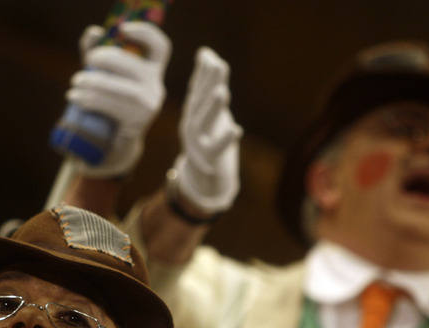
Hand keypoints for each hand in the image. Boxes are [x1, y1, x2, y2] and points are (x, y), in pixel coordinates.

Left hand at [66, 22, 170, 176]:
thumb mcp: (100, 75)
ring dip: (94, 83)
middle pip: (133, 65)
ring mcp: (149, 108)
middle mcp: (156, 88)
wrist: (111, 144)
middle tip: (86, 63)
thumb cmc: (106, 104)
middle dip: (106, 59)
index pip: (161, 48)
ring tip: (75, 84)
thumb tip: (93, 33)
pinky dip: (91, 100)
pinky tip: (76, 98)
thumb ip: (95, 52)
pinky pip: (114, 108)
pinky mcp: (137, 124)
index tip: (122, 29)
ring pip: (122, 89)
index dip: (146, 34)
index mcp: (152, 72)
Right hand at [171, 46, 242, 214]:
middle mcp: (191, 124)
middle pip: (200, 102)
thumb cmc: (208, 134)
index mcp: (192, 111)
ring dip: (213, 107)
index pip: (197, 89)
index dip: (204, 74)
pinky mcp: (207, 159)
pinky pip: (216, 149)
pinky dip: (225, 140)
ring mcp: (197, 142)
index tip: (210, 57)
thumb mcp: (209, 108)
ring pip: (204, 123)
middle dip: (209, 83)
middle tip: (219, 66)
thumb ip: (208, 82)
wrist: (203, 174)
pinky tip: (237, 130)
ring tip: (223, 92)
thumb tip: (205, 53)